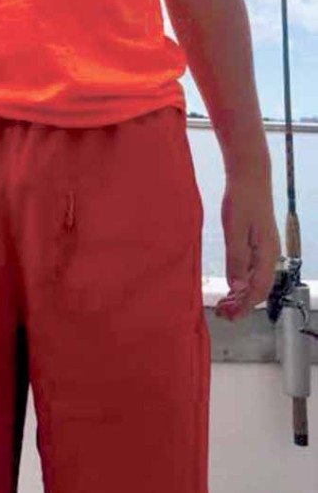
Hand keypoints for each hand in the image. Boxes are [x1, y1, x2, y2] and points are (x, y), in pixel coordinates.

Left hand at [214, 173, 281, 321]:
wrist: (250, 176)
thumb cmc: (242, 199)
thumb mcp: (234, 230)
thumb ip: (237, 259)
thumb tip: (238, 287)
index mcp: (267, 253)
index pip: (259, 290)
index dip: (244, 306)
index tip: (229, 315)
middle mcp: (270, 254)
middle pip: (260, 288)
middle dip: (243, 303)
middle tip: (223, 313)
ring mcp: (265, 248)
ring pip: (257, 279)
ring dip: (242, 293)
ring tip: (225, 303)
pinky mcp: (258, 242)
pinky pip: (253, 269)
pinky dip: (242, 280)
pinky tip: (232, 283)